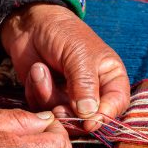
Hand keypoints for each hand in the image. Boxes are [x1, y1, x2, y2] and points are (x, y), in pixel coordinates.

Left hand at [1, 4, 129, 130]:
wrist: (30, 25)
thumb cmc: (62, 33)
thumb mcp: (79, 55)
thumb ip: (85, 85)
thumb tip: (90, 115)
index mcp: (110, 77)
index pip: (116, 104)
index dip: (104, 117)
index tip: (89, 123)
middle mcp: (93, 91)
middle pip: (89, 119)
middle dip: (71, 116)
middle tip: (58, 108)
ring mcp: (69, 97)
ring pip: (63, 116)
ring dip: (48, 97)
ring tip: (40, 70)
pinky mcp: (48, 99)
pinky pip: (43, 109)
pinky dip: (36, 93)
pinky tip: (36, 72)